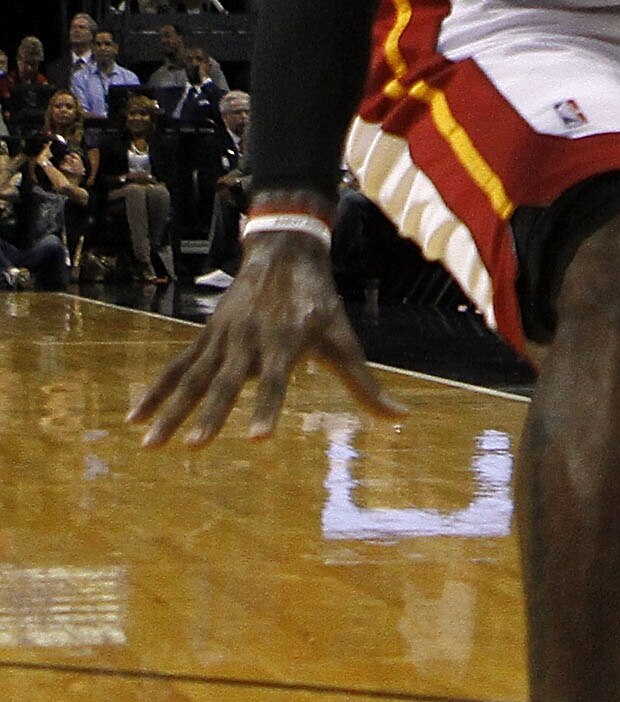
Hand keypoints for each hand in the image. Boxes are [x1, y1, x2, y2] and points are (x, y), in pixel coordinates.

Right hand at [130, 230, 399, 447]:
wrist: (284, 254)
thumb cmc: (319, 304)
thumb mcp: (345, 342)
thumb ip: (366, 387)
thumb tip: (402, 418)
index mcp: (285, 342)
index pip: (277, 382)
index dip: (268, 408)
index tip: (260, 437)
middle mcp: (249, 340)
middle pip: (227, 384)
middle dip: (211, 416)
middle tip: (196, 447)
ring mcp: (222, 339)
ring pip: (193, 379)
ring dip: (171, 412)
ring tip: (150, 446)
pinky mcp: (206, 338)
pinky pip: (176, 368)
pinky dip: (156, 392)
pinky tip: (135, 419)